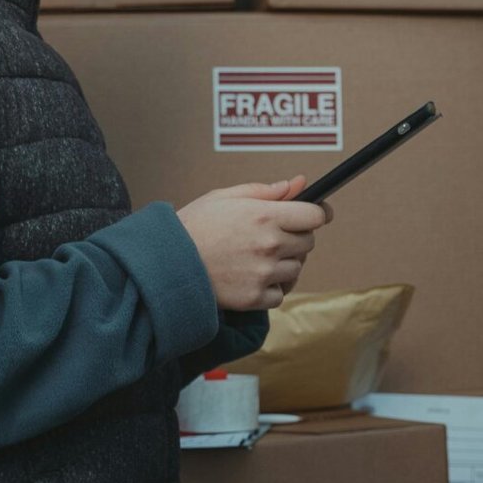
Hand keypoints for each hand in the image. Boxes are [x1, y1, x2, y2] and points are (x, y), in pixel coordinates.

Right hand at [176, 177, 330, 310]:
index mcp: (265, 215)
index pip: (316, 216)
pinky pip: (280, 294)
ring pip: (296, 268)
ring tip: (257, 258)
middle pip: (308, 243)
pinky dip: (271, 288)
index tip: (313, 215)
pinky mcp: (255, 298)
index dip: (317, 214)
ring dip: (284, 264)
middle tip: (271, 236)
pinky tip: (253, 277)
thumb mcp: (225, 197)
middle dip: (295, 238)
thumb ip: (265, 191)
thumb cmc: (193, 226)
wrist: (165, 263)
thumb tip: (297, 184)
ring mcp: (264, 273)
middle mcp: (270, 245)